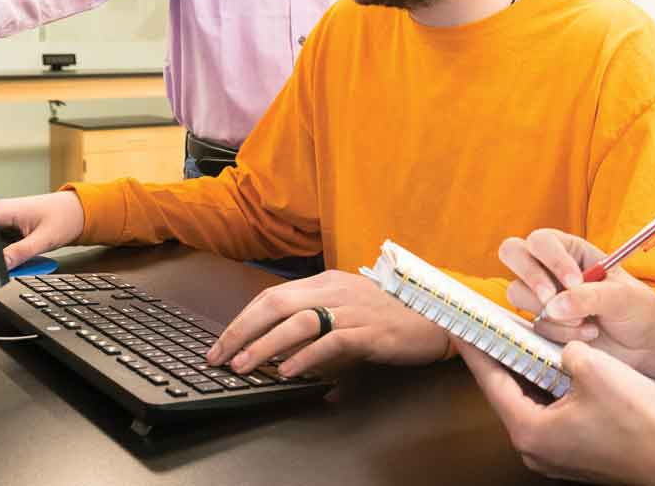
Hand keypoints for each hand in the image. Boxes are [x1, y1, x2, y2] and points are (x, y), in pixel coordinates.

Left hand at [205, 270, 449, 378]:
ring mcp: (353, 309)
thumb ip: (317, 324)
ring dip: (266, 346)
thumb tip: (285, 352)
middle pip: (277, 303)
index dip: (243, 319)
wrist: (435, 316)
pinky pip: (331, 342)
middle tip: (219, 356)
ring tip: (244, 366)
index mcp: (327, 282)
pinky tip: (289, 372)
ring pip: (299, 321)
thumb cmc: (389, 315)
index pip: (273, 295)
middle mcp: (335, 290)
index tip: (221, 343)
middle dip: (242, 330)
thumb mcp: (348, 310)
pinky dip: (306, 357)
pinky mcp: (370, 331)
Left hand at [458, 339, 654, 483]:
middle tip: (492, 328)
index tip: (463, 329)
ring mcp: (555, 455)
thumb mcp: (592, 367)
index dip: (476, 350)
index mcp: (529, 430)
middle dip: (502, 358)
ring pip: (532, 404)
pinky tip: (557, 367)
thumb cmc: (636, 420)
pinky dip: (549, 390)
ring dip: (529, 373)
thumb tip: (562, 351)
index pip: (491, 381)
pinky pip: (552, 415)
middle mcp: (535, 449)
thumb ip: (564, 350)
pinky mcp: (574, 455)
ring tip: (522, 340)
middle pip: (508, 394)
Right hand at [501, 229, 654, 423]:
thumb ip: (588, 296)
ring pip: (518, 294)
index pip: (541, 241)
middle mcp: (549, 268)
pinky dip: (560, 333)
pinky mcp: (541, 323)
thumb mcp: (621, 296)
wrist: (645, 344)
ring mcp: (541, 296)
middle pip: (512, 252)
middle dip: (530, 276)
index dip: (551, 259)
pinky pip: (533, 325)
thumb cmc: (637, 308)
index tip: (574, 282)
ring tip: (588, 323)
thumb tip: (552, 306)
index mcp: (569, 249)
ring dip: (554, 314)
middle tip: (550, 298)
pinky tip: (587, 335)